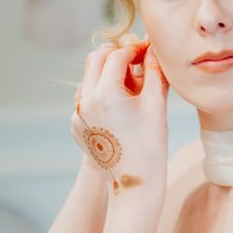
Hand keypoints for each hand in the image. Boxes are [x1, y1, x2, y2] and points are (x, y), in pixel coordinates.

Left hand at [71, 35, 169, 199]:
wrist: (135, 184)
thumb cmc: (150, 145)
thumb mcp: (156, 104)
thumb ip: (154, 71)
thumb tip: (152, 48)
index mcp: (105, 94)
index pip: (116, 55)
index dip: (134, 49)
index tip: (147, 50)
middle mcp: (85, 102)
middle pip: (96, 60)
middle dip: (116, 55)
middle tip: (137, 60)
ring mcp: (77, 115)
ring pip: (88, 78)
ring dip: (107, 73)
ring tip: (131, 85)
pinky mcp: (76, 126)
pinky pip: (85, 98)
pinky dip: (101, 92)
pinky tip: (120, 105)